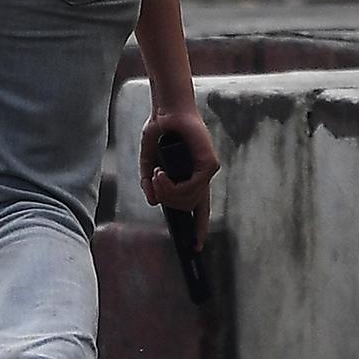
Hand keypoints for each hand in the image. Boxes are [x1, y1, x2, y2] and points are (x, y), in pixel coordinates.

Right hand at [139, 108, 218, 248]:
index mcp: (191, 176)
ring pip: (189, 200)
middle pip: (188, 207)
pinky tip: (161, 174)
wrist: (167, 111)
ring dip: (168, 193)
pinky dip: (172, 185)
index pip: (199, 208)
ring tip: (156, 175)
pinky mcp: (209, 163)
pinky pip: (192, 188)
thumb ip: (150, 182)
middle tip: (154, 183)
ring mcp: (207, 169)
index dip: (198, 227)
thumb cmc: (160, 131)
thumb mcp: (149, 161)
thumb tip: (152, 201)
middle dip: (168, 201)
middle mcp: (201, 176)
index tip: (196, 246)